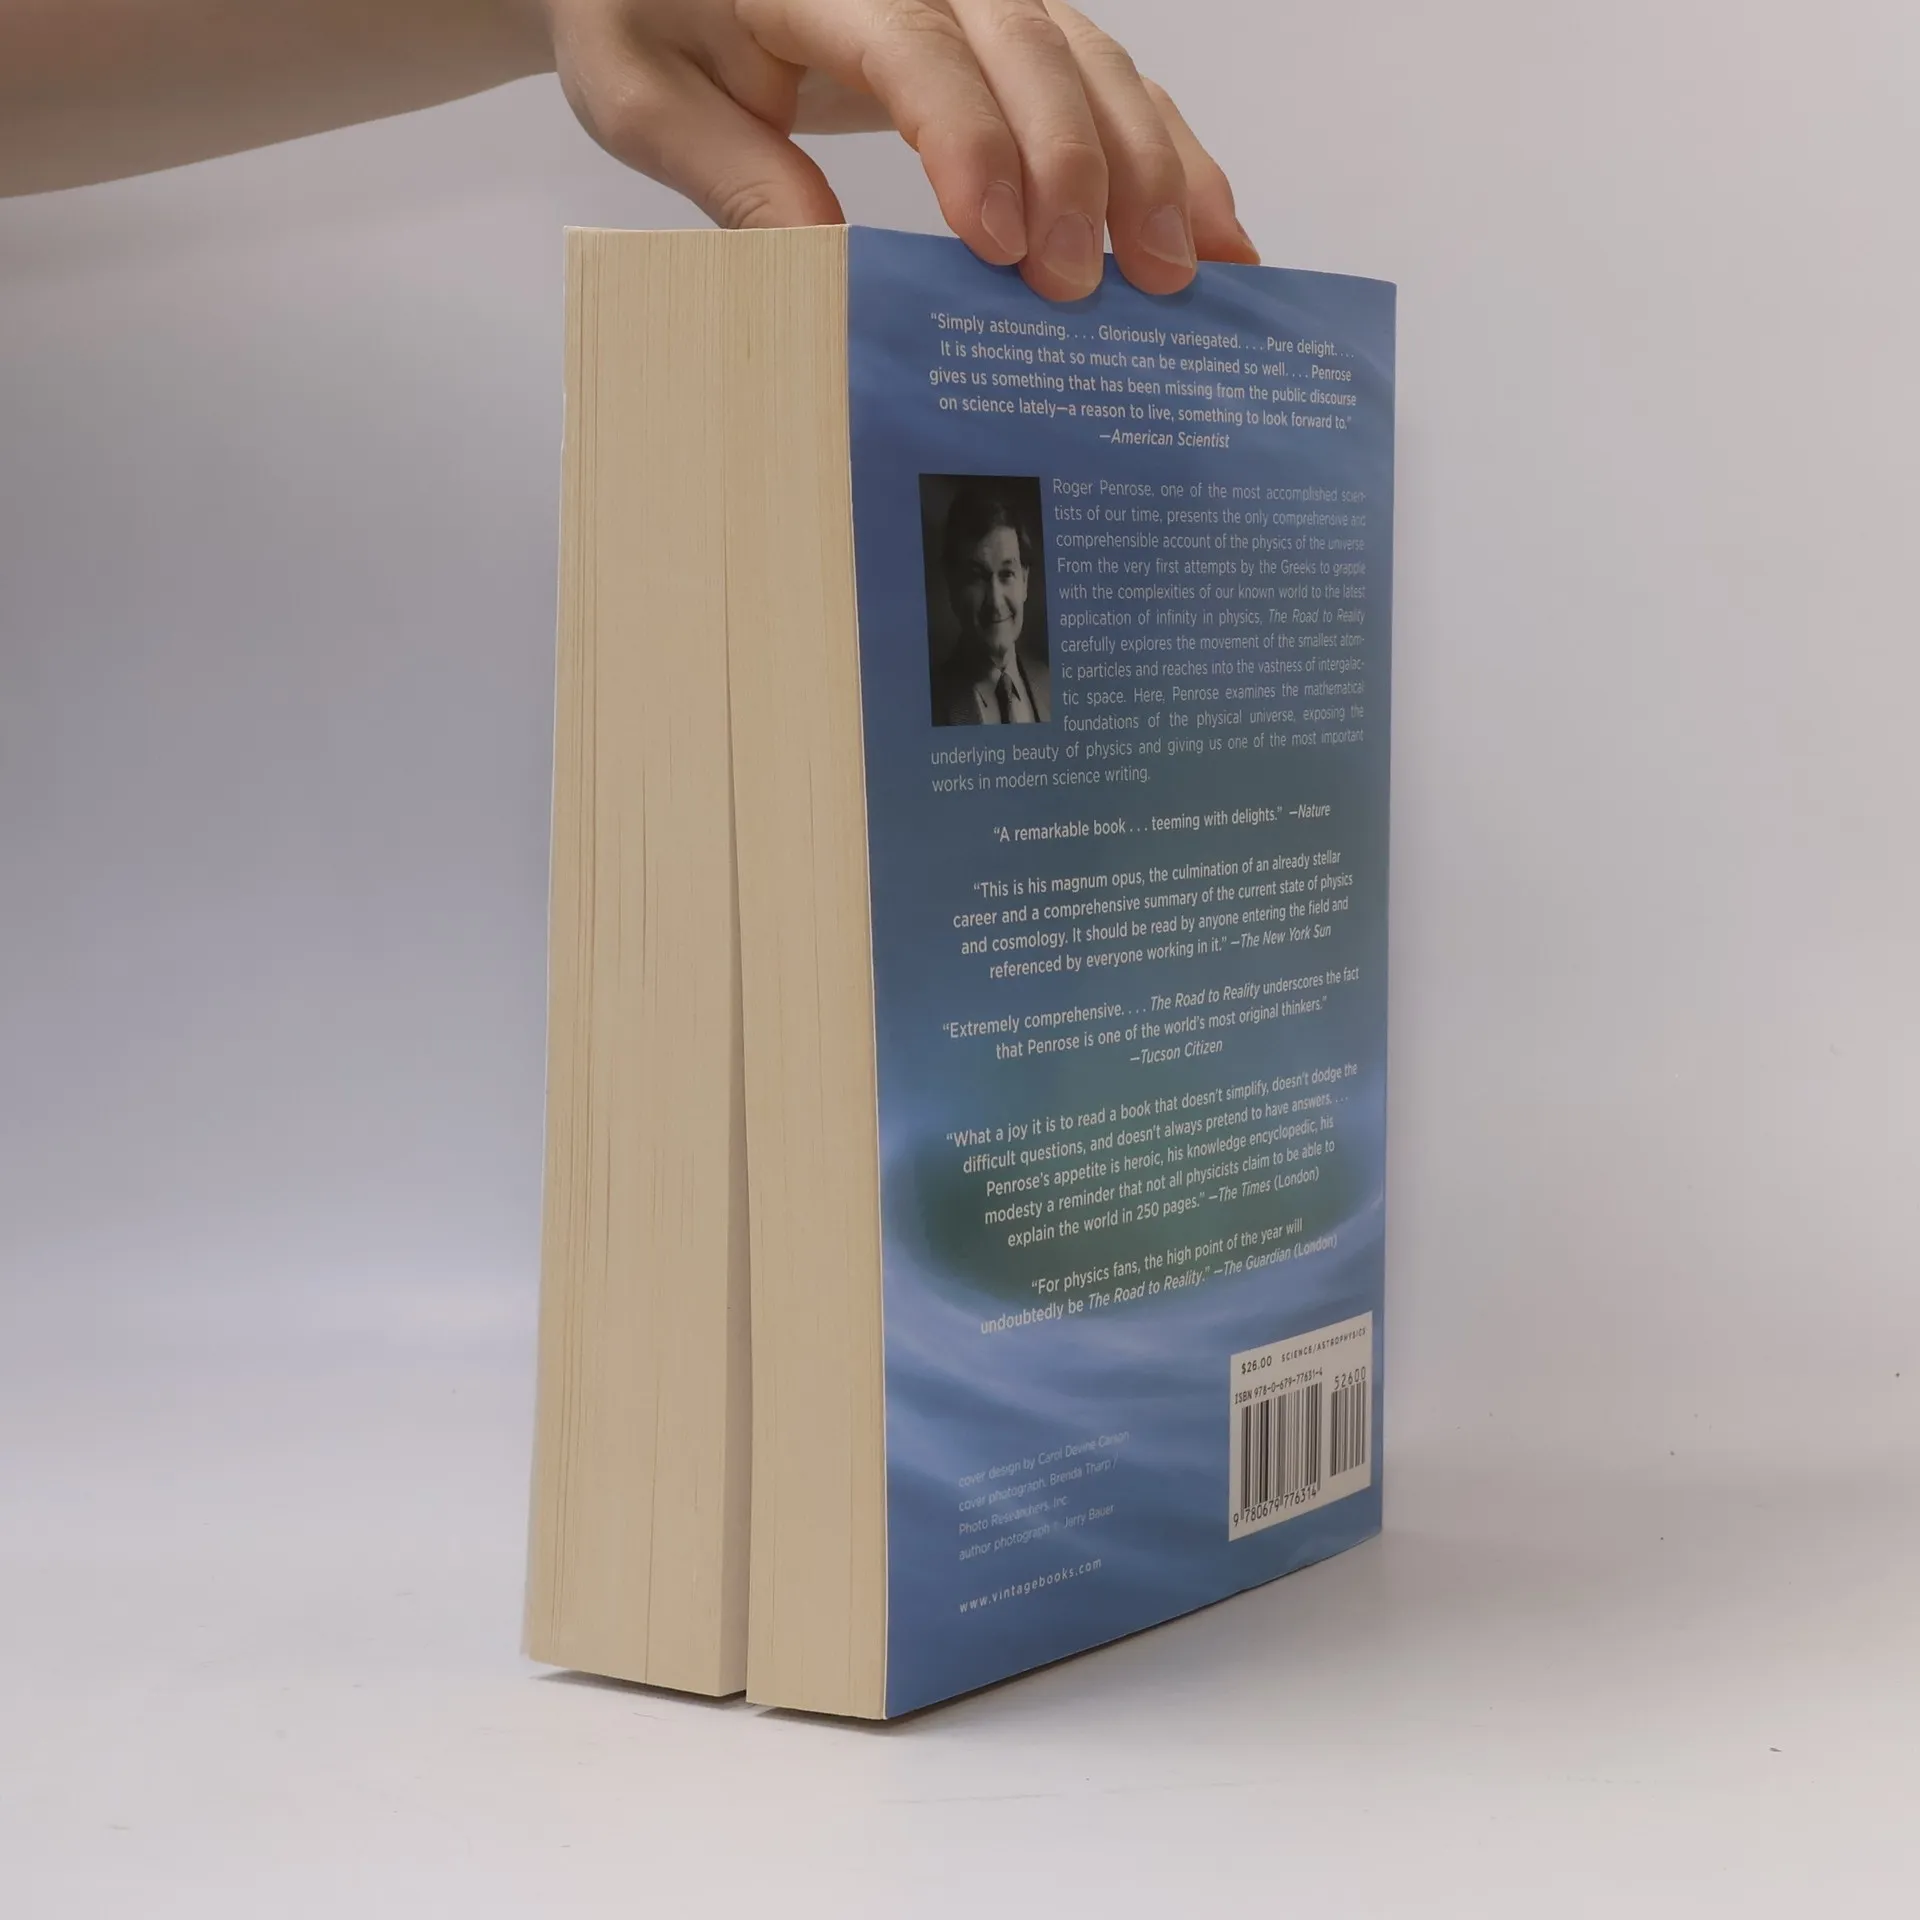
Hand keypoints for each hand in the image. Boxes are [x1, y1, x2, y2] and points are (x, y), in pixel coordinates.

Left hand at [537, 0, 1257, 298]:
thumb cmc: (650, 19)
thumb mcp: (647, 96)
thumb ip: (728, 170)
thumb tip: (823, 260)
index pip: (915, 47)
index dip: (970, 141)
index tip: (999, 244)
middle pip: (1028, 48)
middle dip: (1079, 168)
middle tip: (1102, 287)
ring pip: (1087, 57)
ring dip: (1147, 162)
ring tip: (1185, 268)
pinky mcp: (1012, 27)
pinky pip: (1105, 72)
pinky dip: (1164, 147)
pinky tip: (1209, 222)